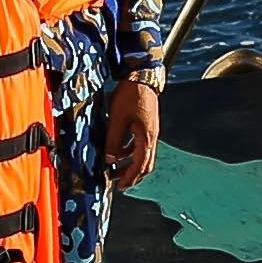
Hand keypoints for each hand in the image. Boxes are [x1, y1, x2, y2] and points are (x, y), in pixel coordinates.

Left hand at [101, 74, 164, 188]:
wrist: (142, 76)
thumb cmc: (130, 96)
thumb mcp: (117, 120)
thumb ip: (113, 141)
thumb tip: (110, 159)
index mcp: (146, 138)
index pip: (140, 165)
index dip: (130, 178)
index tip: (120, 186)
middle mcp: (152, 137)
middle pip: (145, 164)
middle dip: (132, 175)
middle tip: (119, 183)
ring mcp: (151, 131)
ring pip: (143, 155)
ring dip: (131, 164)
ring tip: (116, 169)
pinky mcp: (147, 125)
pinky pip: (140, 145)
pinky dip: (131, 152)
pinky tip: (120, 151)